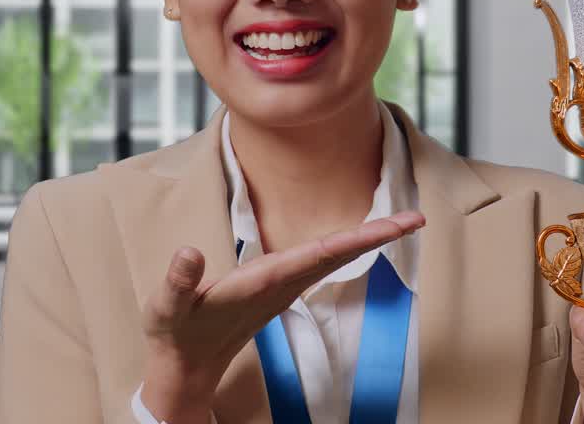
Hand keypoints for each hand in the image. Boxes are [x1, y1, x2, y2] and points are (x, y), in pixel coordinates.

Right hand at [139, 211, 425, 423]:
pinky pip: (323, 262)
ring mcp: (284, 287)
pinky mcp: (279, 286)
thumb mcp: (167, 307)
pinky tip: (362, 236)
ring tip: (401, 221)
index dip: (353, 240)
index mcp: (262, 283)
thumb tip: (188, 253)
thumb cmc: (176, 331)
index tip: (388, 229)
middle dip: (377, 236)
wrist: (185, 365)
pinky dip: (347, 245)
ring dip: (368, 239)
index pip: (317, 256)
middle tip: (416, 218)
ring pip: (334, 258)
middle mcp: (282, 284)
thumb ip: (178, 282)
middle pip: (338, 255)